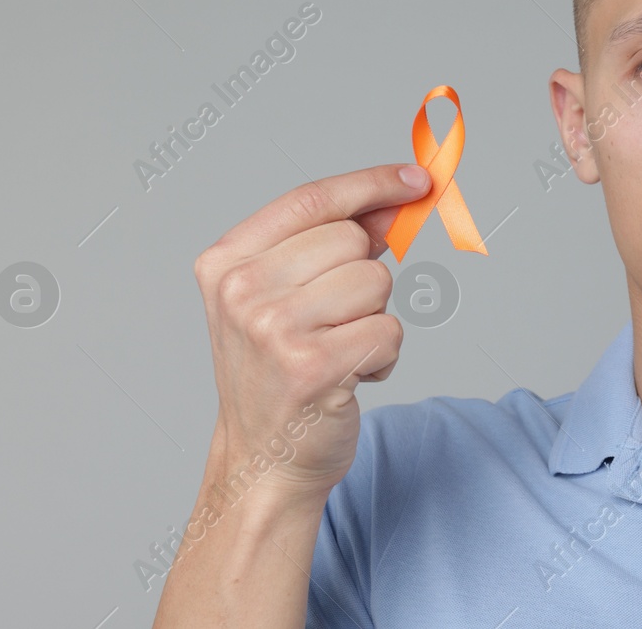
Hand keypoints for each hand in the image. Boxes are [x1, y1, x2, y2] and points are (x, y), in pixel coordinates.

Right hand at [192, 163, 431, 500]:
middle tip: (333, 321)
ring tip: (337, 350)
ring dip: (374, 318)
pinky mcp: (313, 367)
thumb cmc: (279, 373)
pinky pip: (389, 330)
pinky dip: (383, 355)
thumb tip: (396, 199)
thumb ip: (331, 242)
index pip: (311, 200)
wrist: (264, 462)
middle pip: (352, 239)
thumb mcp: (283, 296)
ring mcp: (273, 329)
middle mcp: (241, 291)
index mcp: (225, 263)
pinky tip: (349, 377)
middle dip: (362, 277)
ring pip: (376, 281)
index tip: (416, 179)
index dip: (371, 183)